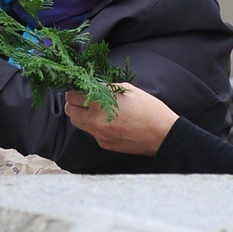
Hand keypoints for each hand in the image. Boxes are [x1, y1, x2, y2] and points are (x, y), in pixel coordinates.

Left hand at [63, 84, 179, 155]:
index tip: (79, 86)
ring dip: (81, 114)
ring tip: (94, 108)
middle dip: (74, 101)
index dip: (74, 89)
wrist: (162, 134)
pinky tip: (108, 120)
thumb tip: (91, 86)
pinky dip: (94, 125)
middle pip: (70, 110)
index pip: (73, 95)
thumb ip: (105, 88)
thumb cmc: (148, 108)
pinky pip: (91, 132)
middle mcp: (95, 121)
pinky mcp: (104, 144)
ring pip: (77, 122)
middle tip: (83, 96)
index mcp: (100, 104)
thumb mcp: (126, 90)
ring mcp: (99, 135)